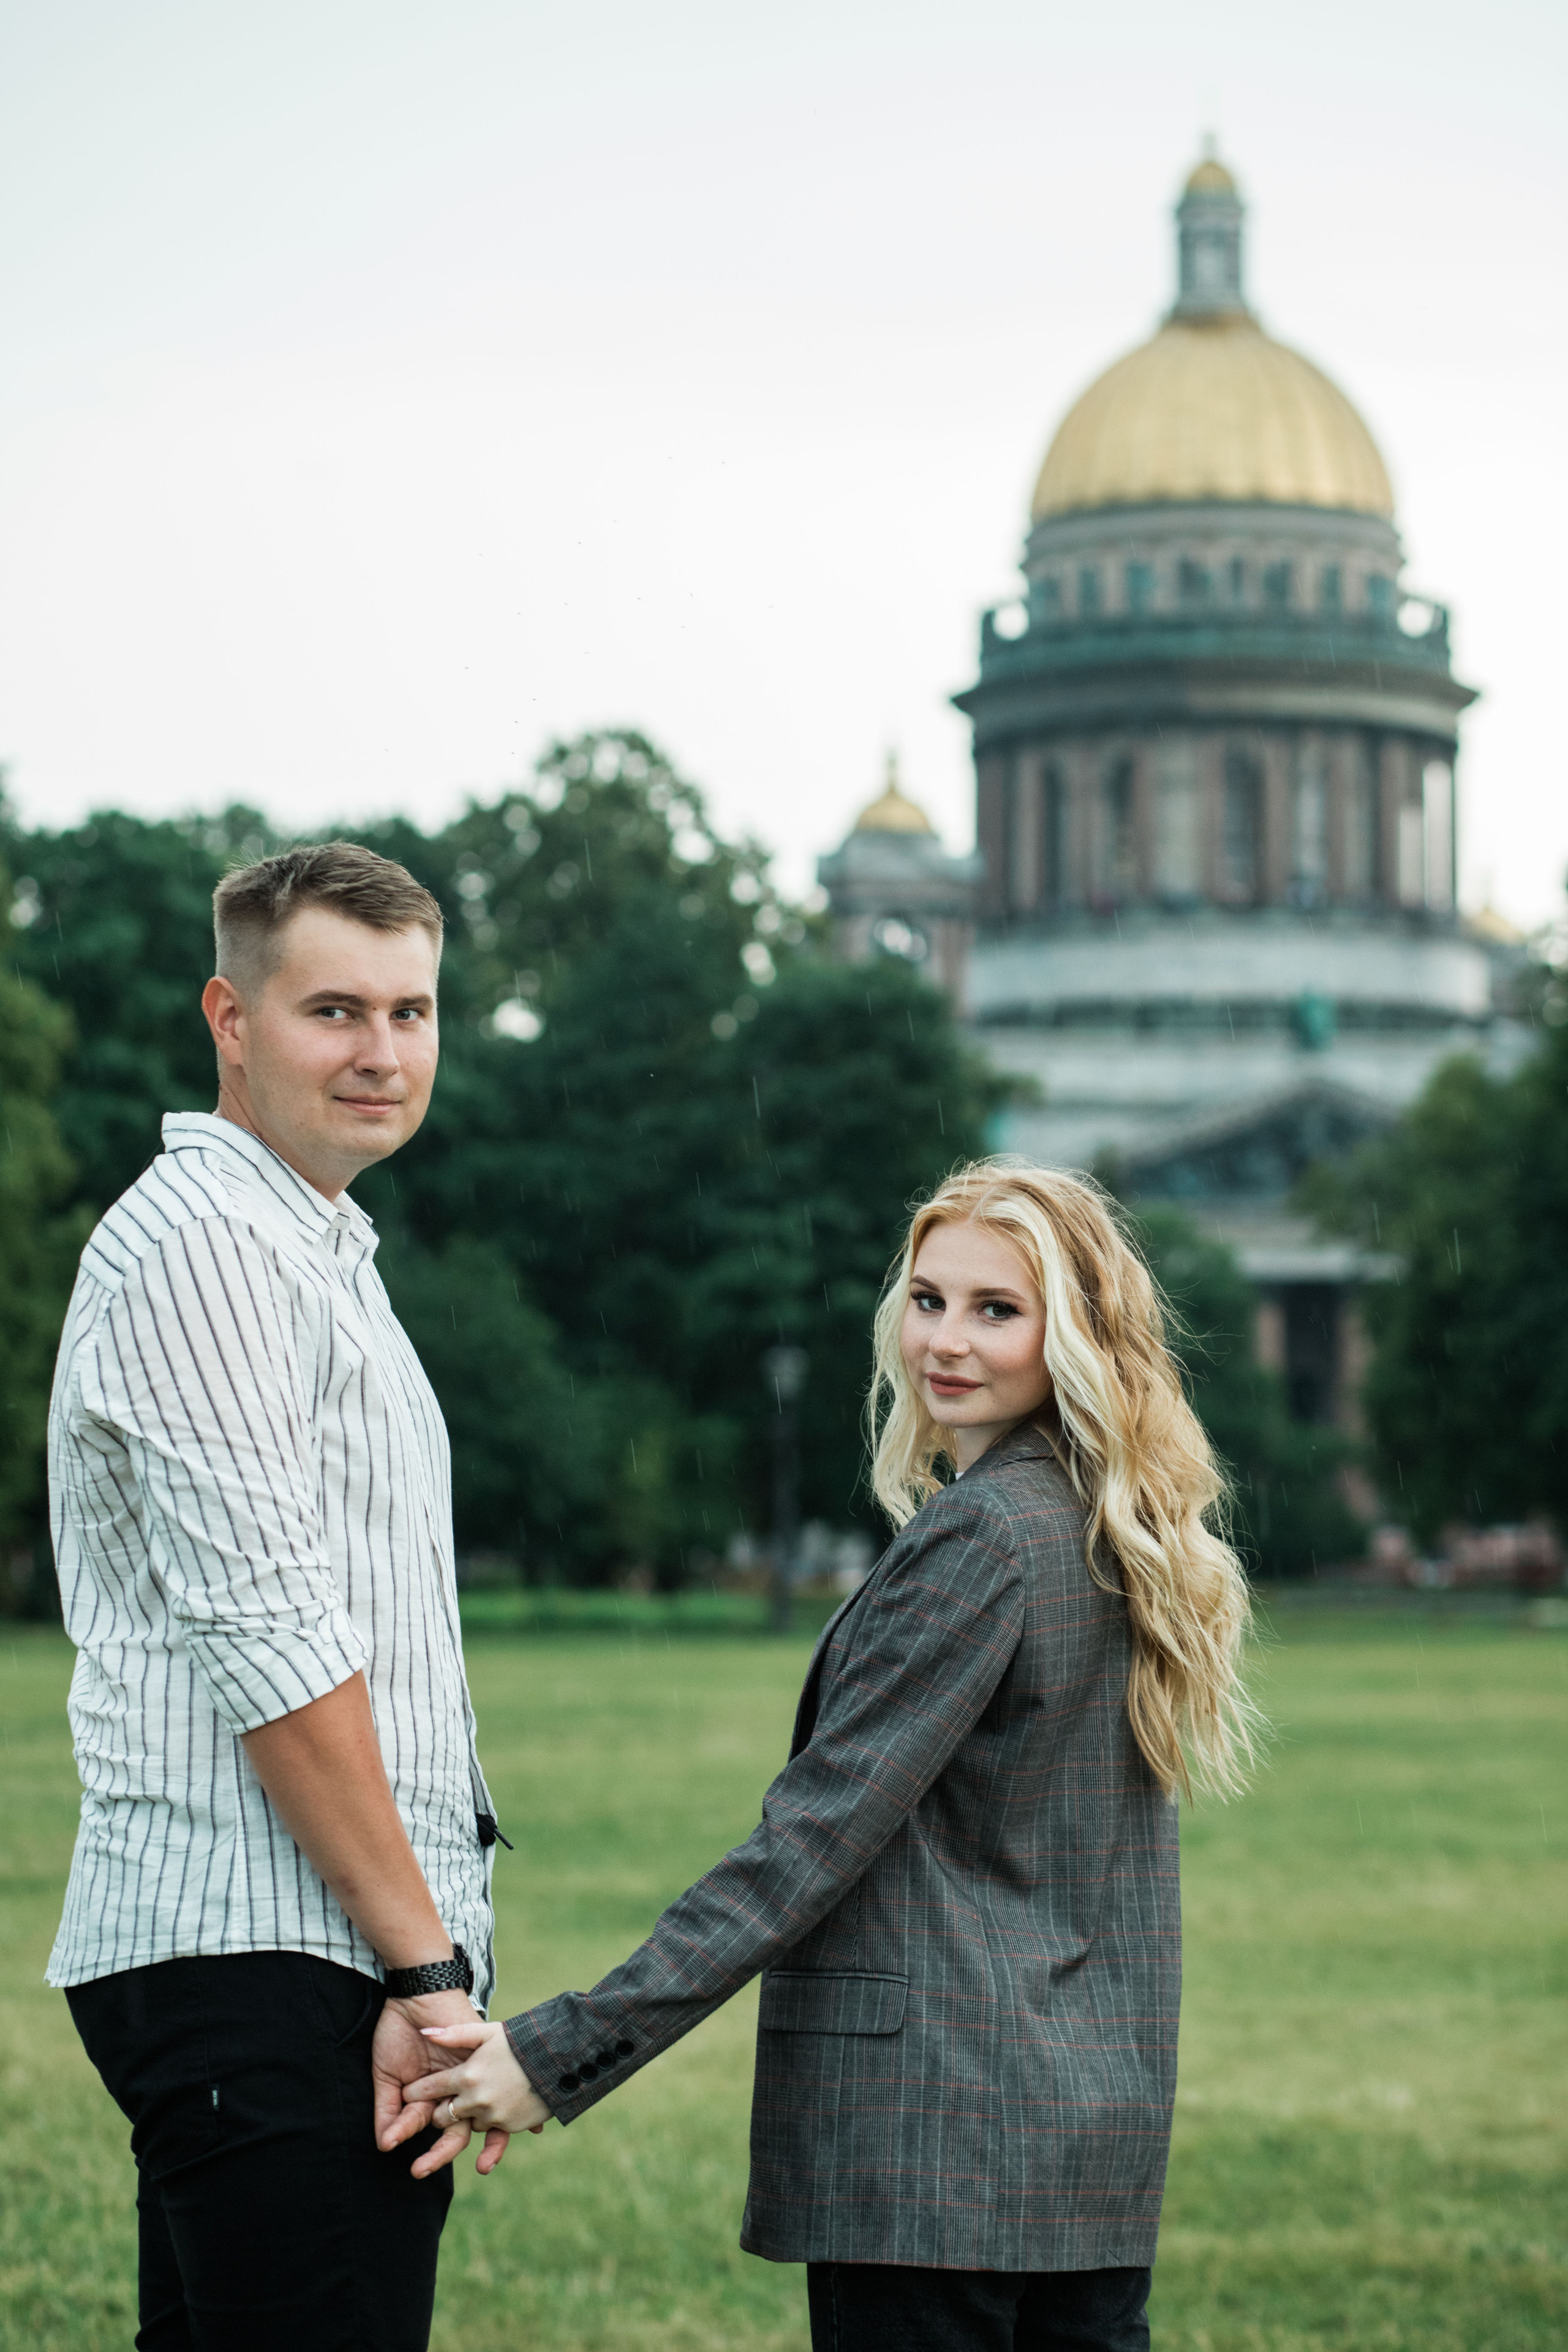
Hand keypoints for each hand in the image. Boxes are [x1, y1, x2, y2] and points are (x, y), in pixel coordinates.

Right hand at [373, 1991, 509, 2176]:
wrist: (415, 1993)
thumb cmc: (397, 2032)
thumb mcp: (387, 2076)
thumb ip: (387, 2109)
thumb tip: (385, 2144)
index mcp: (439, 2096)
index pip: (439, 2131)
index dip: (434, 2153)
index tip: (419, 2171)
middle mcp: (460, 2089)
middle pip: (461, 2129)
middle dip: (447, 2153)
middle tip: (430, 2171)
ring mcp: (474, 2072)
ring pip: (484, 2112)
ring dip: (490, 2139)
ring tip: (484, 2165)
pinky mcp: (486, 2054)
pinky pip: (505, 2079)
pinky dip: (520, 2099)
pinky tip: (535, 2127)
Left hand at [402, 2018, 551, 2177]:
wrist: (560, 2057)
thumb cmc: (520, 2040)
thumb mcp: (487, 2032)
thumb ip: (454, 2034)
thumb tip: (425, 2033)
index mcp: (467, 2075)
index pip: (430, 2089)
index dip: (418, 2091)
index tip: (410, 2092)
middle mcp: (476, 2100)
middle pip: (441, 2116)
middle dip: (440, 2110)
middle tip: (443, 2101)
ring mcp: (492, 2116)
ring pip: (466, 2124)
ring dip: (467, 2115)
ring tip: (479, 2096)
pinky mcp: (509, 2126)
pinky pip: (490, 2128)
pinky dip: (490, 2118)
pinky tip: (500, 2101)